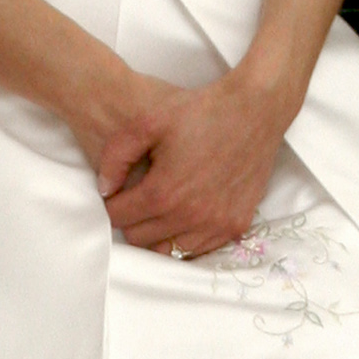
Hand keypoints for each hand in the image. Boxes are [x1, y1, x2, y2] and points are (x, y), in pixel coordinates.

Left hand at [91, 66, 290, 257]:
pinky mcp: (235, 226)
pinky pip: (198, 248)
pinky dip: (186, 235)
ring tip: (162, 206)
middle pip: (139, 238)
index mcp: (163, 193)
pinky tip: (186, 213)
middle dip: (132, 219)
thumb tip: (105, 190)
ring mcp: (215, 225)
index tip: (119, 192)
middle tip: (139, 197)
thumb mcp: (147, 121)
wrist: (254, 109)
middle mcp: (189, 216)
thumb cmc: (199, 110)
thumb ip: (116, 157)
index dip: (113, 204)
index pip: (118, 218)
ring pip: (167, 249)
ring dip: (158, 231)